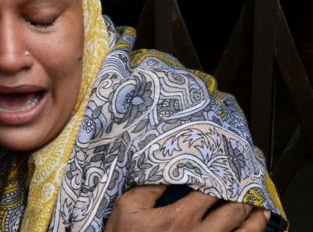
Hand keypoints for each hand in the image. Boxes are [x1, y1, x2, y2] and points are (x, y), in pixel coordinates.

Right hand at [103, 185, 269, 231]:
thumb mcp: (127, 207)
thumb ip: (148, 188)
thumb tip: (168, 170)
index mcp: (179, 218)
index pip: (210, 191)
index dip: (221, 177)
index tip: (226, 167)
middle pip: (233, 211)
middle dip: (243, 196)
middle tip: (249, 185)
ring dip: (255, 220)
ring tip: (260, 210)